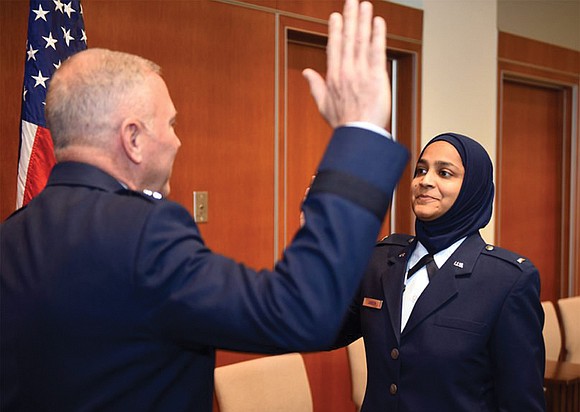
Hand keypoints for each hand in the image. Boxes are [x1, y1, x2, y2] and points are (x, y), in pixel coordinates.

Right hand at [302, 0, 390, 129]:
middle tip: (351, 1)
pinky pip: (377, 52)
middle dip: (350, 17)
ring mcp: (361, 72)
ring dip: (363, 20)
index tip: (336, 16)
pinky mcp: (376, 76)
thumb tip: (306, 73)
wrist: (359, 134)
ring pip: (361, 41)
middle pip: (348, 39)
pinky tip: (378, 23)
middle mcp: (346, 71)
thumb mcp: (323, 105)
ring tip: (365, 5)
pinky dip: (378, 36)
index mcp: (334, 77)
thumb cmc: (344, 123)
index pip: (334, 47)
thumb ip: (315, 85)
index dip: (335, 29)